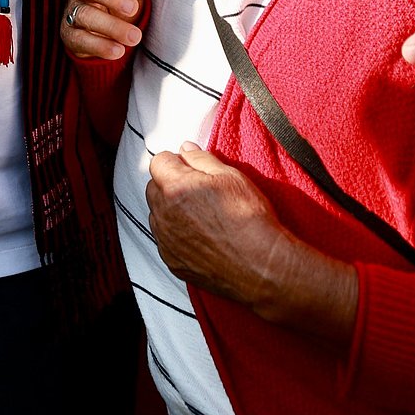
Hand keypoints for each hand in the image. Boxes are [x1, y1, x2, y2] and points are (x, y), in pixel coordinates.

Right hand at [61, 0, 144, 60]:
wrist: (110, 36)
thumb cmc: (120, 7)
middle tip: (132, 8)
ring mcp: (72, 13)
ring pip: (86, 15)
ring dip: (112, 27)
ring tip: (135, 37)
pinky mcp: (70, 36)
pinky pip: (82, 39)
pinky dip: (101, 46)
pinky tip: (119, 51)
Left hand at [147, 143, 290, 306]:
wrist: (261, 266)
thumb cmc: (248, 218)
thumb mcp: (231, 176)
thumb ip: (201, 158)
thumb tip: (185, 148)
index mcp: (175, 188)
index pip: (158, 162)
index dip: (176, 161)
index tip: (191, 168)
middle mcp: (163, 215)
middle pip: (153, 188)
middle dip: (169, 183)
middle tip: (198, 190)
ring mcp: (166, 242)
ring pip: (157, 215)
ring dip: (170, 210)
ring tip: (201, 215)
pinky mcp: (172, 262)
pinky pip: (165, 240)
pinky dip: (176, 234)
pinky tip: (201, 236)